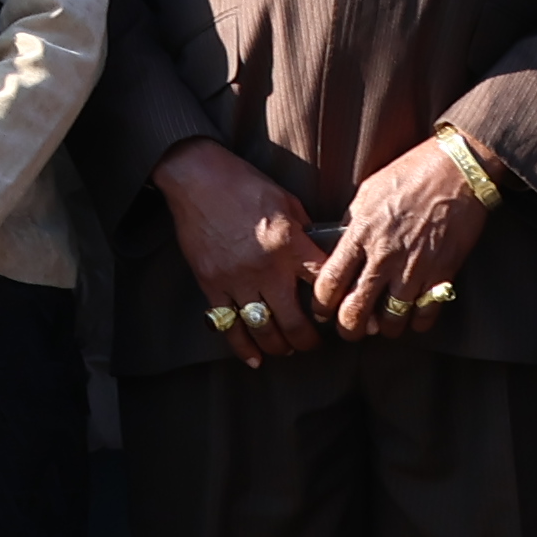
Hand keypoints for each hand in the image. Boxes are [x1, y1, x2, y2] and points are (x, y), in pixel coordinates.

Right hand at [157, 139, 326, 367]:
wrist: (197, 178)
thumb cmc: (244, 184)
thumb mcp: (287, 201)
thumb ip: (304, 233)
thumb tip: (319, 255)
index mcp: (290, 245)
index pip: (323, 285)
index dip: (336, 304)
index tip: (339, 312)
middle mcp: (266, 269)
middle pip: (295, 322)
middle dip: (308, 340)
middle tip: (313, 343)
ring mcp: (236, 280)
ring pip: (263, 330)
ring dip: (279, 346)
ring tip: (287, 349)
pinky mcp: (211, 284)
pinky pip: (228, 325)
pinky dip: (242, 347)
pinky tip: (254, 358)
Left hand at [308, 133, 499, 340]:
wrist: (459, 169)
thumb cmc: (411, 173)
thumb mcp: (368, 192)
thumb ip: (352, 224)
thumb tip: (338, 247)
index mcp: (361, 234)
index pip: (329, 282)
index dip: (321, 305)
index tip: (322, 311)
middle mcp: (384, 256)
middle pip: (356, 311)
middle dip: (348, 328)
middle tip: (349, 329)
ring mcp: (414, 268)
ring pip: (391, 320)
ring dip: (384, 328)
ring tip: (382, 325)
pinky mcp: (443, 273)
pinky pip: (426, 314)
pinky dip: (417, 323)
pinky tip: (412, 318)